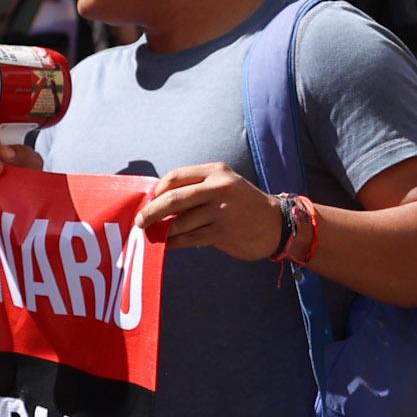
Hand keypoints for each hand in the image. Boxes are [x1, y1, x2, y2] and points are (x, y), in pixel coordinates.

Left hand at [139, 161, 285, 261]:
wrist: (276, 224)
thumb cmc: (243, 205)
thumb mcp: (225, 185)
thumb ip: (197, 188)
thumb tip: (160, 200)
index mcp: (216, 171)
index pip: (176, 177)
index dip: (157, 190)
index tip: (149, 201)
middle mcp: (218, 188)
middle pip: (173, 198)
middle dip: (151, 212)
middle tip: (139, 222)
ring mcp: (221, 211)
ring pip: (179, 222)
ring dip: (162, 230)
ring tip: (153, 234)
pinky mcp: (222, 232)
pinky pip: (188, 238)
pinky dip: (174, 242)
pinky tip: (167, 244)